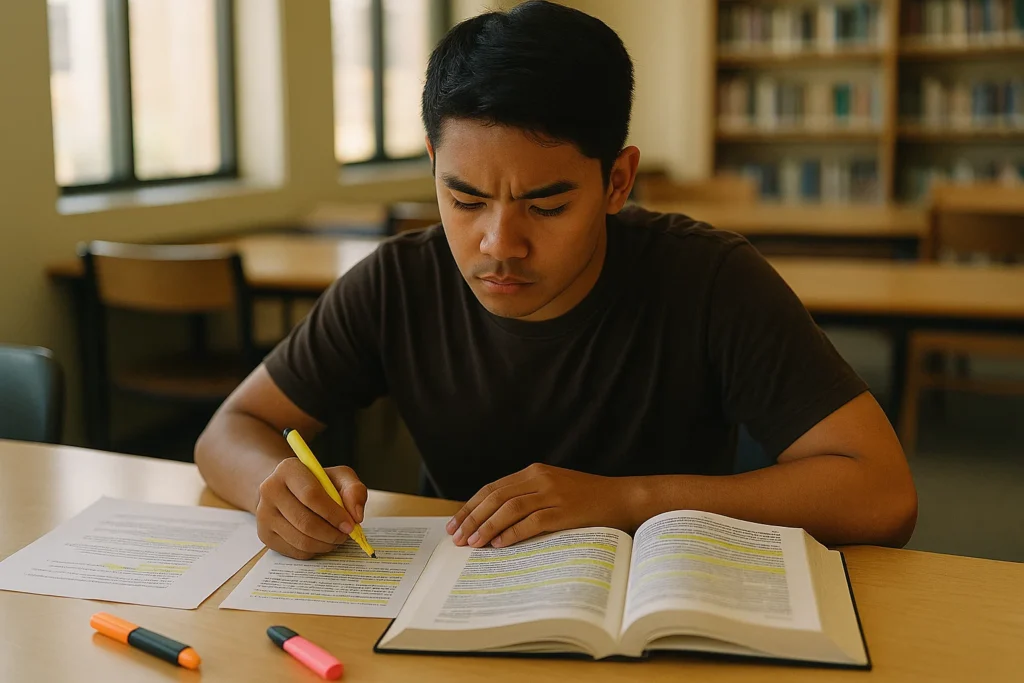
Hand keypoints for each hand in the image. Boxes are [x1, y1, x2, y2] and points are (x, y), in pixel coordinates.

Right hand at [256, 458, 367, 559]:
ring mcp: (263, 514)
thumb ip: (354, 490)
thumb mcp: (340, 477)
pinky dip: (314, 551)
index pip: (311, 496)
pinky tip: (322, 541)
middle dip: (331, 533)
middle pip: (305, 522)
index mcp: (288, 469)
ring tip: (336, 538)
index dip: (334, 514)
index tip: (350, 524)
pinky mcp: (265, 535)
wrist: (288, 490)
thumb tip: (356, 516)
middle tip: (345, 535)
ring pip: (300, 540)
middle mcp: (270, 490)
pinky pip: (294, 551)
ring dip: (325, 544)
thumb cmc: (318, 483)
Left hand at [446, 463, 641, 548]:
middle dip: (472, 517)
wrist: (623, 497)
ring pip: (509, 508)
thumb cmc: (588, 498)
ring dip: (487, 526)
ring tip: (473, 543)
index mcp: (534, 471)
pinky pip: (532, 522)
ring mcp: (553, 494)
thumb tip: (494, 521)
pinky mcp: (565, 511)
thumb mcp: (554, 489)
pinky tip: (499, 544)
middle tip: (457, 537)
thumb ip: (528, 497)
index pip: (492, 488)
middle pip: (495, 496)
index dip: (471, 506)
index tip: (455, 524)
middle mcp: (540, 478)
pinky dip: (512, 533)